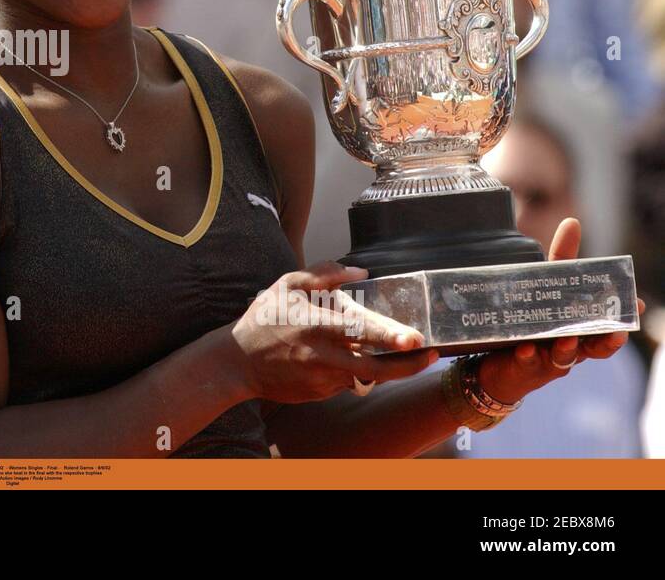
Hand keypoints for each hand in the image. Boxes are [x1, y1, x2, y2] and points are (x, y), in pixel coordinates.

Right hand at [230, 261, 437, 402]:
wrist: (236, 362)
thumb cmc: (263, 319)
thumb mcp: (286, 286)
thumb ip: (322, 275)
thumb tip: (360, 272)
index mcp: (315, 326)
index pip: (359, 332)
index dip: (390, 337)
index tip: (415, 339)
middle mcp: (322, 356)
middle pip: (375, 368)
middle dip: (407, 365)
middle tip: (430, 356)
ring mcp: (321, 379)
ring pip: (362, 375)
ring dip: (379, 366)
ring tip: (393, 353)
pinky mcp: (319, 394)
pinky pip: (344, 382)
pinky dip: (349, 370)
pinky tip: (338, 358)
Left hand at [477, 218, 645, 403]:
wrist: (496, 351)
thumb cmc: (532, 315)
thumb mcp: (546, 284)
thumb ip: (561, 257)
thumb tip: (573, 222)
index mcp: (581, 326)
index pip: (608, 325)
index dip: (624, 318)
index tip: (638, 306)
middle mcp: (570, 344)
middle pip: (595, 347)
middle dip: (607, 341)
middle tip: (616, 333)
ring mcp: (547, 357)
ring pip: (564, 358)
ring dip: (567, 348)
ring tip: (565, 338)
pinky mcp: (522, 366)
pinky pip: (527, 364)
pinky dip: (529, 357)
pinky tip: (526, 349)